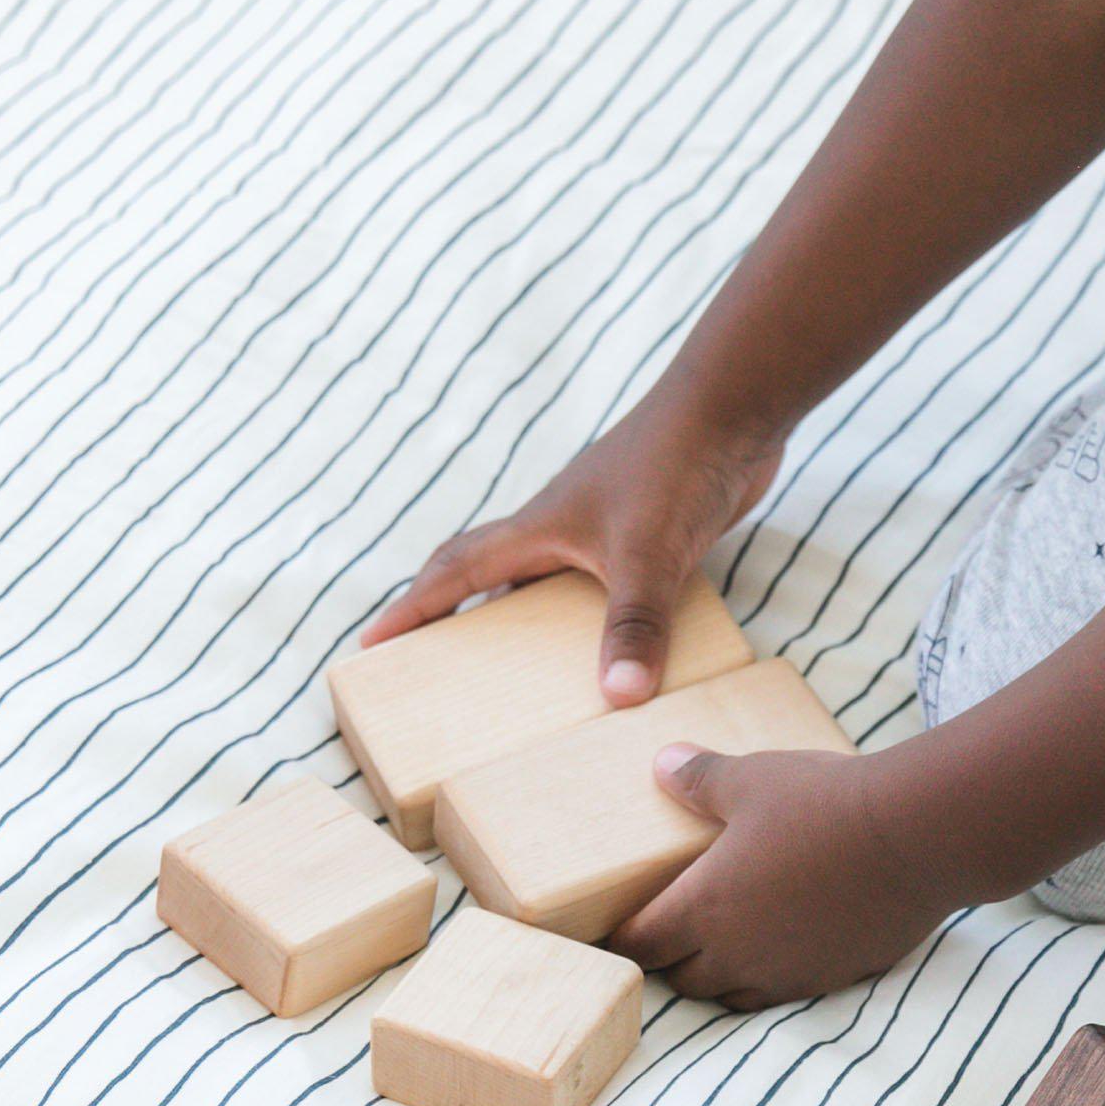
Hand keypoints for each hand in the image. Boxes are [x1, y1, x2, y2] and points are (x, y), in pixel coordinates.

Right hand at [358, 397, 784, 704]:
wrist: (735, 407)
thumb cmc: (677, 464)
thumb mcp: (648, 553)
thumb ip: (634, 624)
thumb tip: (620, 697)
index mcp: (538, 528)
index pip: (455, 570)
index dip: (412, 608)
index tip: (369, 643)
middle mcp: (560, 528)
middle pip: (487, 574)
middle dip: (452, 615)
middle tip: (432, 666)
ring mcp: (601, 527)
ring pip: (544, 582)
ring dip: (525, 621)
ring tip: (516, 678)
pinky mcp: (645, 532)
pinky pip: (598, 585)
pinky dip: (590, 618)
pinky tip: (611, 651)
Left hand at [605, 742, 951, 1008]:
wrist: (917, 837)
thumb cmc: (825, 804)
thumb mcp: (752, 778)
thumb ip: (700, 778)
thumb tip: (662, 763)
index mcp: (704, 908)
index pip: (640, 945)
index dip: (622, 940)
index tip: (616, 930)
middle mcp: (738, 954)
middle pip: (681, 980)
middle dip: (669, 960)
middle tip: (670, 930)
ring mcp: (787, 973)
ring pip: (731, 996)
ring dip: (718, 976)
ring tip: (722, 943)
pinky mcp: (831, 978)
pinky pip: (783, 994)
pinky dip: (769, 978)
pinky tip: (782, 947)